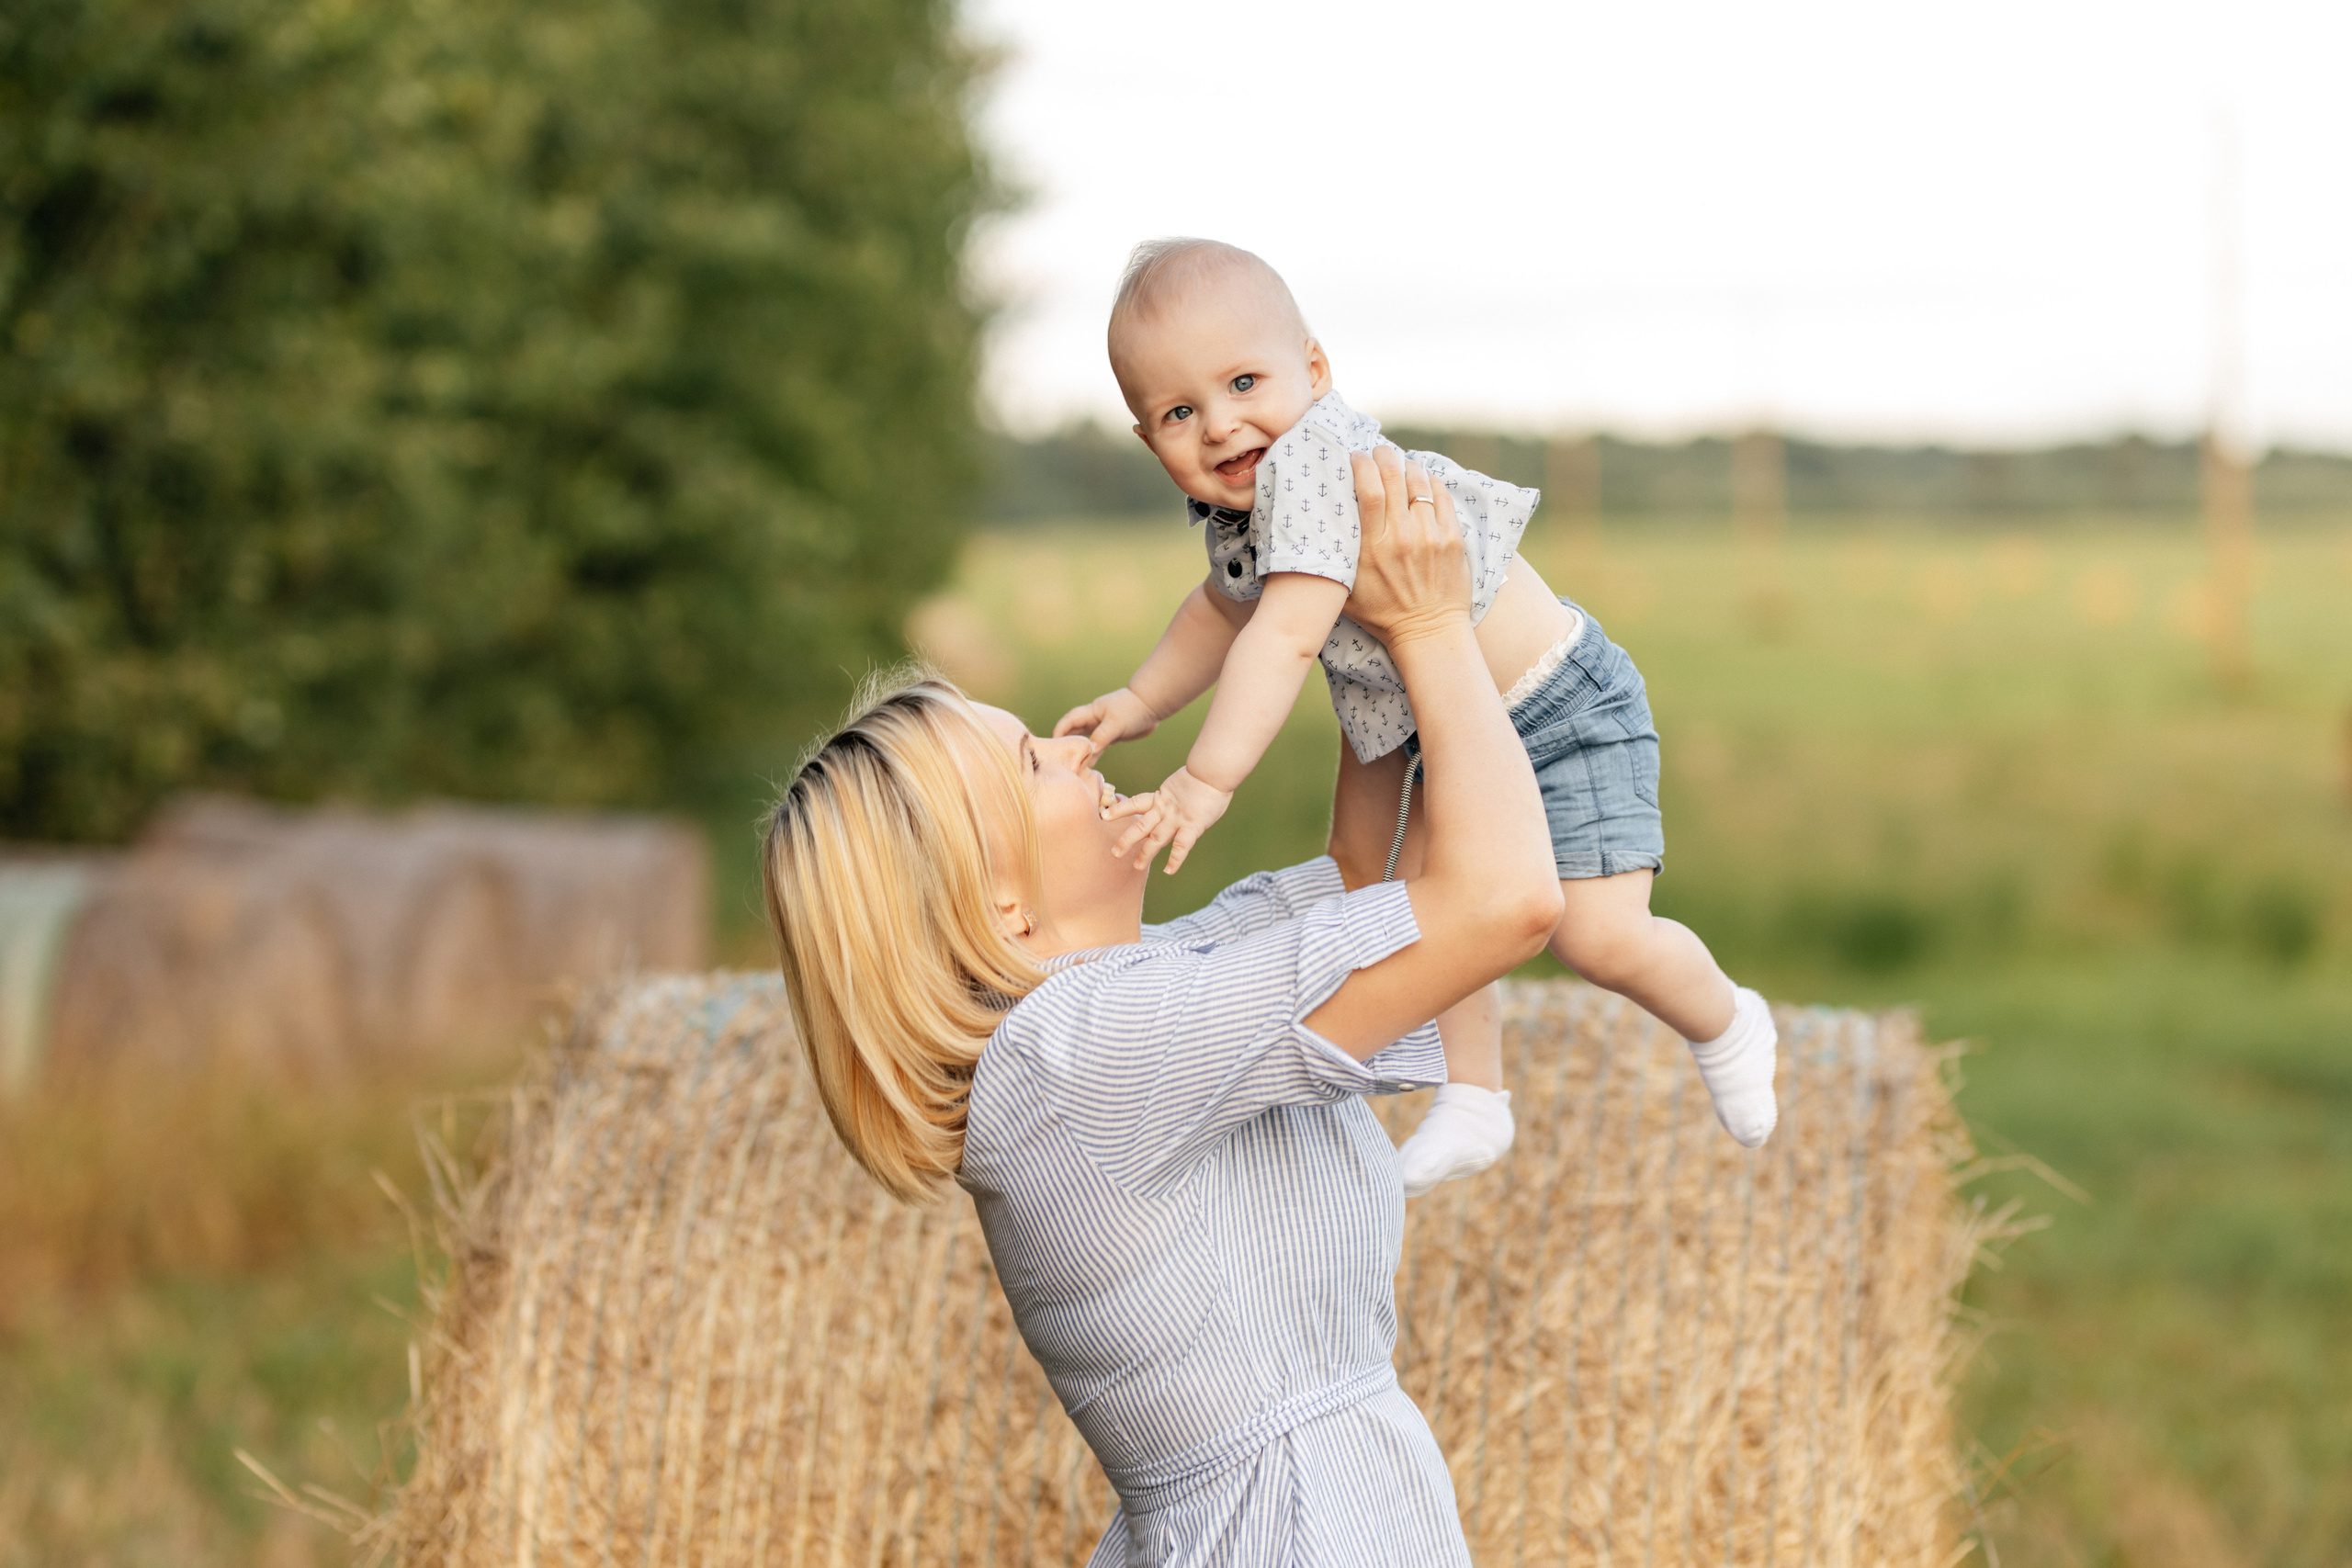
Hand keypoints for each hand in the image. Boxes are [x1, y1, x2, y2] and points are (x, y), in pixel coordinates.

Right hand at [1053, 687, 1159, 759]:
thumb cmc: (1132, 710)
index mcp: (1091, 712)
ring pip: (1086, 741)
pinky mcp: (1111, 735)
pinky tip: (1090, 767)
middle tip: (1059, 759)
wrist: (1152, 705)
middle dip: (1066, 743)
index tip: (1052, 745)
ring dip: (1080, 752)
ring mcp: (1102, 728)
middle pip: (1074, 732)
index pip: (1069, 721)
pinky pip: (1098, 746)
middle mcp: (1094, 720)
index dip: (1059, 732)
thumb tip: (1089, 752)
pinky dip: (1094, 755)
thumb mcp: (1115, 723)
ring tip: (1073, 766)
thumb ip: (1101, 737)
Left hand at [1105, 765, 1232, 874]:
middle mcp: (1165, 810)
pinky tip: (1168, 871)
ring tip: (1136, 866)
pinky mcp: (1192, 825)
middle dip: (1127, 840)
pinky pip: (1181, 846)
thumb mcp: (1185, 783)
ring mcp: (1177, 818)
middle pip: (1140, 826)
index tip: (1106, 817)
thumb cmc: (1206, 773)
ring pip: (1155, 838)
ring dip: (1145, 853)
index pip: (1135, 803)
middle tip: (1114, 853)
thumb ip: (1178, 794)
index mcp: (1161, 797)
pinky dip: (1175, 860)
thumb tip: (1180, 798)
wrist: (1213, 771)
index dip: (1120, 809)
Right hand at [1342, 447, 1470, 647]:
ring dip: (1407, 466)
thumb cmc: (1381, 614)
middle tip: (1377, 451)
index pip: (1369, 490)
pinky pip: (1442, 496)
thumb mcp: (1346, 589)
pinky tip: (1421, 479)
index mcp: (1374, 548)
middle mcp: (1403, 537)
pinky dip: (1430, 481)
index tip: (1355, 457)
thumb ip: (1335, 557)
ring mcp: (1431, 536)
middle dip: (1383, 456)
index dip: (1362, 465)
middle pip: (1394, 477)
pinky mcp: (1453, 538)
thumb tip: (1318, 524)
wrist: (1428, 632)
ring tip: (1399, 464)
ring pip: (1419, 481)